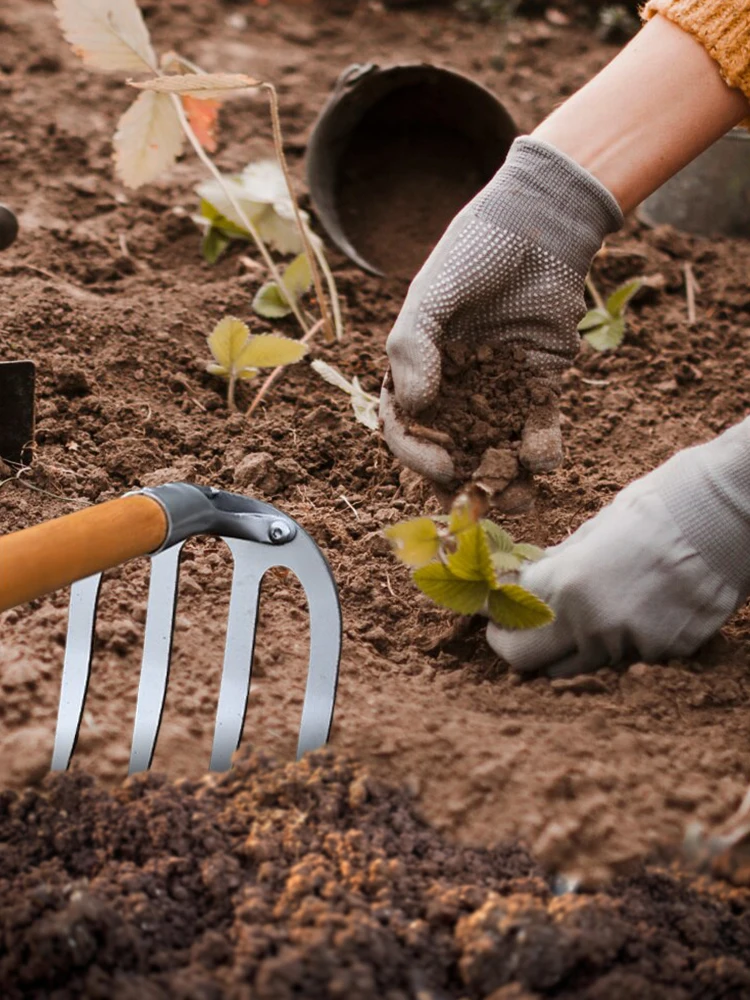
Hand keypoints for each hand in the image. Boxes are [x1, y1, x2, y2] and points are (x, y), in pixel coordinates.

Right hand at [380, 136, 622, 489]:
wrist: (541, 222)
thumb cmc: (477, 249)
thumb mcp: (433, 291)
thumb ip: (413, 346)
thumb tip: (412, 406)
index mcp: (417, 366)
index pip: (407, 424)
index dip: (418, 452)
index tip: (441, 465)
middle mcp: (454, 384)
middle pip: (451, 445)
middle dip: (463, 479)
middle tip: (479, 503)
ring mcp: (498, 386)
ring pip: (495, 444)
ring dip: (504, 475)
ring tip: (518, 498)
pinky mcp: (539, 380)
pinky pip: (537, 423)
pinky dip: (541, 444)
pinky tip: (544, 459)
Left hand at [488, 421, 749, 675]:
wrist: (727, 517)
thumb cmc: (658, 508)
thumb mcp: (593, 530)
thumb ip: (557, 566)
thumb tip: (526, 581)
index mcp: (567, 584)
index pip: (507, 618)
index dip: (493, 616)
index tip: (491, 613)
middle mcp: (592, 624)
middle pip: (527, 660)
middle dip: (514, 645)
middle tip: (515, 631)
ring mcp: (630, 645)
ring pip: (577, 664)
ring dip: (566, 646)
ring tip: (580, 614)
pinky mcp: (664, 654)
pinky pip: (623, 658)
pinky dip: (617, 642)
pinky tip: (634, 609)